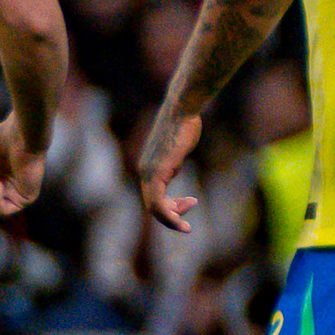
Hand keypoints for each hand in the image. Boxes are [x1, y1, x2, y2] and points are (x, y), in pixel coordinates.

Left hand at [136, 110, 200, 233]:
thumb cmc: (183, 125)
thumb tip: (173, 169)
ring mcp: (149, 171)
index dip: (171, 207)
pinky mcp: (157, 171)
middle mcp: (144, 171)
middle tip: (189, 216)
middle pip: (152, 206)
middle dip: (172, 216)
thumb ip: (171, 162)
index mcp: (148, 167)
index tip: (190, 203)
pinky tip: (181, 219)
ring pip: (154, 207)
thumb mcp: (176, 149)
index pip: (154, 197)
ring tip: (185, 225)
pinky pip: (158, 202)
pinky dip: (169, 215)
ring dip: (170, 220)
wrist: (182, 109)